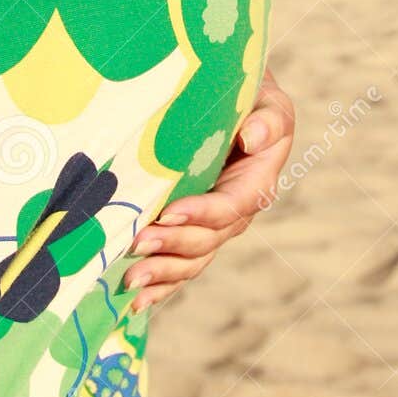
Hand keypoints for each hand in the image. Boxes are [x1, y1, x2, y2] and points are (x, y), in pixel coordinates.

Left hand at [123, 69, 295, 312]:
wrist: (227, 98)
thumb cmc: (247, 93)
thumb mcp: (267, 97)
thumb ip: (267, 117)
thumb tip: (253, 137)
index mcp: (256, 182)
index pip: (230, 206)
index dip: (200, 213)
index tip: (166, 212)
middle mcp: (236, 211)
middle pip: (207, 240)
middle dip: (172, 246)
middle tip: (135, 244)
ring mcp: (213, 226)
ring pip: (192, 260)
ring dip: (162, 273)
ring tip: (130, 280)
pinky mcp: (192, 231)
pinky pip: (180, 266)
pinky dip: (161, 285)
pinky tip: (135, 302)